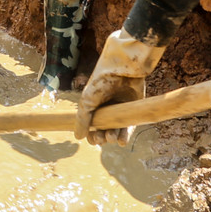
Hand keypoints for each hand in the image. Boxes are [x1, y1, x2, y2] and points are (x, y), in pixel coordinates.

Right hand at [76, 30, 165, 145]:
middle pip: (103, 130)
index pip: (91, 126)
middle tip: (101, 138)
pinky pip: (129, 127)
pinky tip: (121, 141)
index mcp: (94, 106)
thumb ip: (81, 119)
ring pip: (116, 130)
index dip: (91, 135)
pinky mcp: (132, 110)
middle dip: (101, 137)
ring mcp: (120, 110)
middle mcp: (107, 109)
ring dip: (113, 137)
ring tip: (111, 137)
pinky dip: (125, 135)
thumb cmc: (101, 83)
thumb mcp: (86, 101)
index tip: (92, 138)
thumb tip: (78, 137)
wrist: (122, 70)